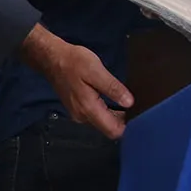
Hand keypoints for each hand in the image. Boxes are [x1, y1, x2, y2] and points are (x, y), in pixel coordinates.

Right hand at [19, 24, 131, 138]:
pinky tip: (111, 99)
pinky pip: (96, 116)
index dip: (128, 126)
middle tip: (134, 104)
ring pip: (102, 122)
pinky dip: (105, 110)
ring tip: (124, 99)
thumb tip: (129, 103)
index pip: (113, 131)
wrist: (52, 59)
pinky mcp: (77, 109)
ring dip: (114, 114)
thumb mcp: (96, 71)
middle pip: (108, 128)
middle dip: (122, 120)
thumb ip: (113, 88)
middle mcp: (82, 117)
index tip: (138, 114)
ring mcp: (78, 114)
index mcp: (88, 109)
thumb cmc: (73, 62)